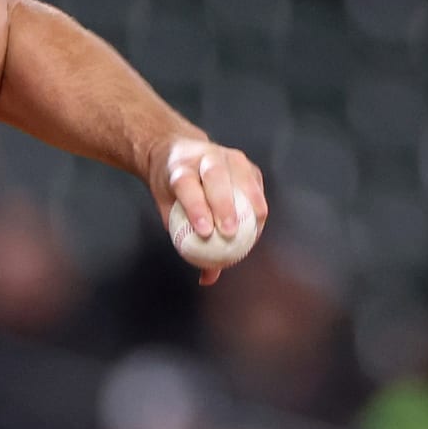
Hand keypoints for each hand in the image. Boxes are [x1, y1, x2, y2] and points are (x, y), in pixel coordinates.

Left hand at [148, 137, 267, 285]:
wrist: (174, 151)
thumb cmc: (171, 187)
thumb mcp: (168, 210)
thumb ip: (187, 240)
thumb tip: (207, 277)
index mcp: (178, 167)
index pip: (186, 185)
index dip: (196, 208)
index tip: (204, 231)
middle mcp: (202, 156)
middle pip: (215, 177)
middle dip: (224, 206)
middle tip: (229, 233)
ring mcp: (226, 155)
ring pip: (242, 176)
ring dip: (250, 204)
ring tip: (251, 231)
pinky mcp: (244, 162)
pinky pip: (256, 183)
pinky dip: (259, 203)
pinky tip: (258, 224)